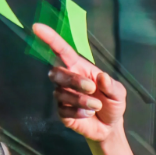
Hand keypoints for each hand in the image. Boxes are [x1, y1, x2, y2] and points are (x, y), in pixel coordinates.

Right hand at [33, 23, 126, 142]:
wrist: (110, 127)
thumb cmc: (112, 103)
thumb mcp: (118, 93)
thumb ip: (112, 85)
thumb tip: (102, 77)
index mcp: (80, 68)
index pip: (62, 51)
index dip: (50, 39)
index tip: (37, 27)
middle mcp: (67, 80)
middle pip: (57, 73)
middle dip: (74, 81)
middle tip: (92, 88)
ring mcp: (63, 96)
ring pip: (61, 93)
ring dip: (82, 100)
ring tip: (96, 106)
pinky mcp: (62, 112)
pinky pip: (64, 110)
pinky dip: (79, 112)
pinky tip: (88, 114)